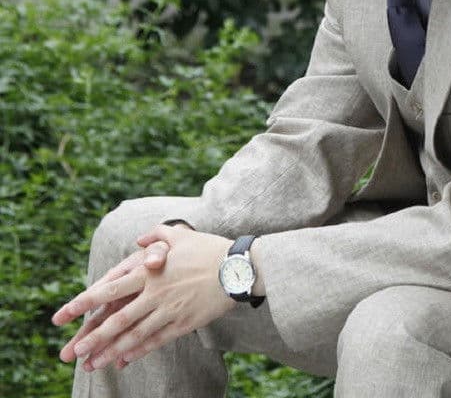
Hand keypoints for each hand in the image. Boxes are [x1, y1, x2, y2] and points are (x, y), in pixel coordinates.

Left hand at [53, 225, 235, 370]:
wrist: (239, 268)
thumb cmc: (210, 249)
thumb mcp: (181, 235)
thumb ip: (156, 235)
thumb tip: (139, 242)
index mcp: (149, 273)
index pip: (108, 290)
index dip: (82, 304)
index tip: (61, 316)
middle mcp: (155, 294)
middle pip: (117, 319)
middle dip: (92, 337)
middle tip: (72, 352)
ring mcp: (169, 310)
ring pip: (135, 335)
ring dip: (112, 350)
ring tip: (93, 363)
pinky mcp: (184, 322)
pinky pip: (157, 340)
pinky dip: (140, 350)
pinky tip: (126, 359)